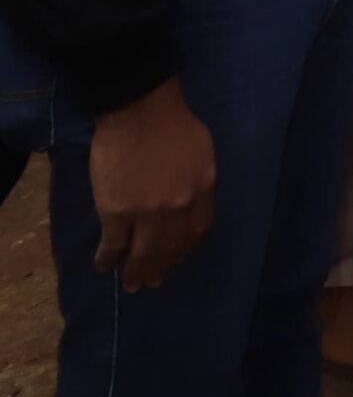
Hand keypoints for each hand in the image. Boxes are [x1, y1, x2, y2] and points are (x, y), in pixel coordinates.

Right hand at [88, 78, 215, 290]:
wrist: (139, 111)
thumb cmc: (173, 123)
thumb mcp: (203, 152)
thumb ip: (198, 180)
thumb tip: (190, 198)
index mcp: (203, 191)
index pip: (197, 231)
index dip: (185, 249)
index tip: (177, 258)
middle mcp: (179, 208)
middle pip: (170, 247)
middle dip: (162, 268)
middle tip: (153, 283)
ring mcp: (147, 212)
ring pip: (143, 252)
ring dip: (137, 272)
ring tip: (132, 285)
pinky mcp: (116, 211)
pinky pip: (113, 244)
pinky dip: (108, 258)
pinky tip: (104, 267)